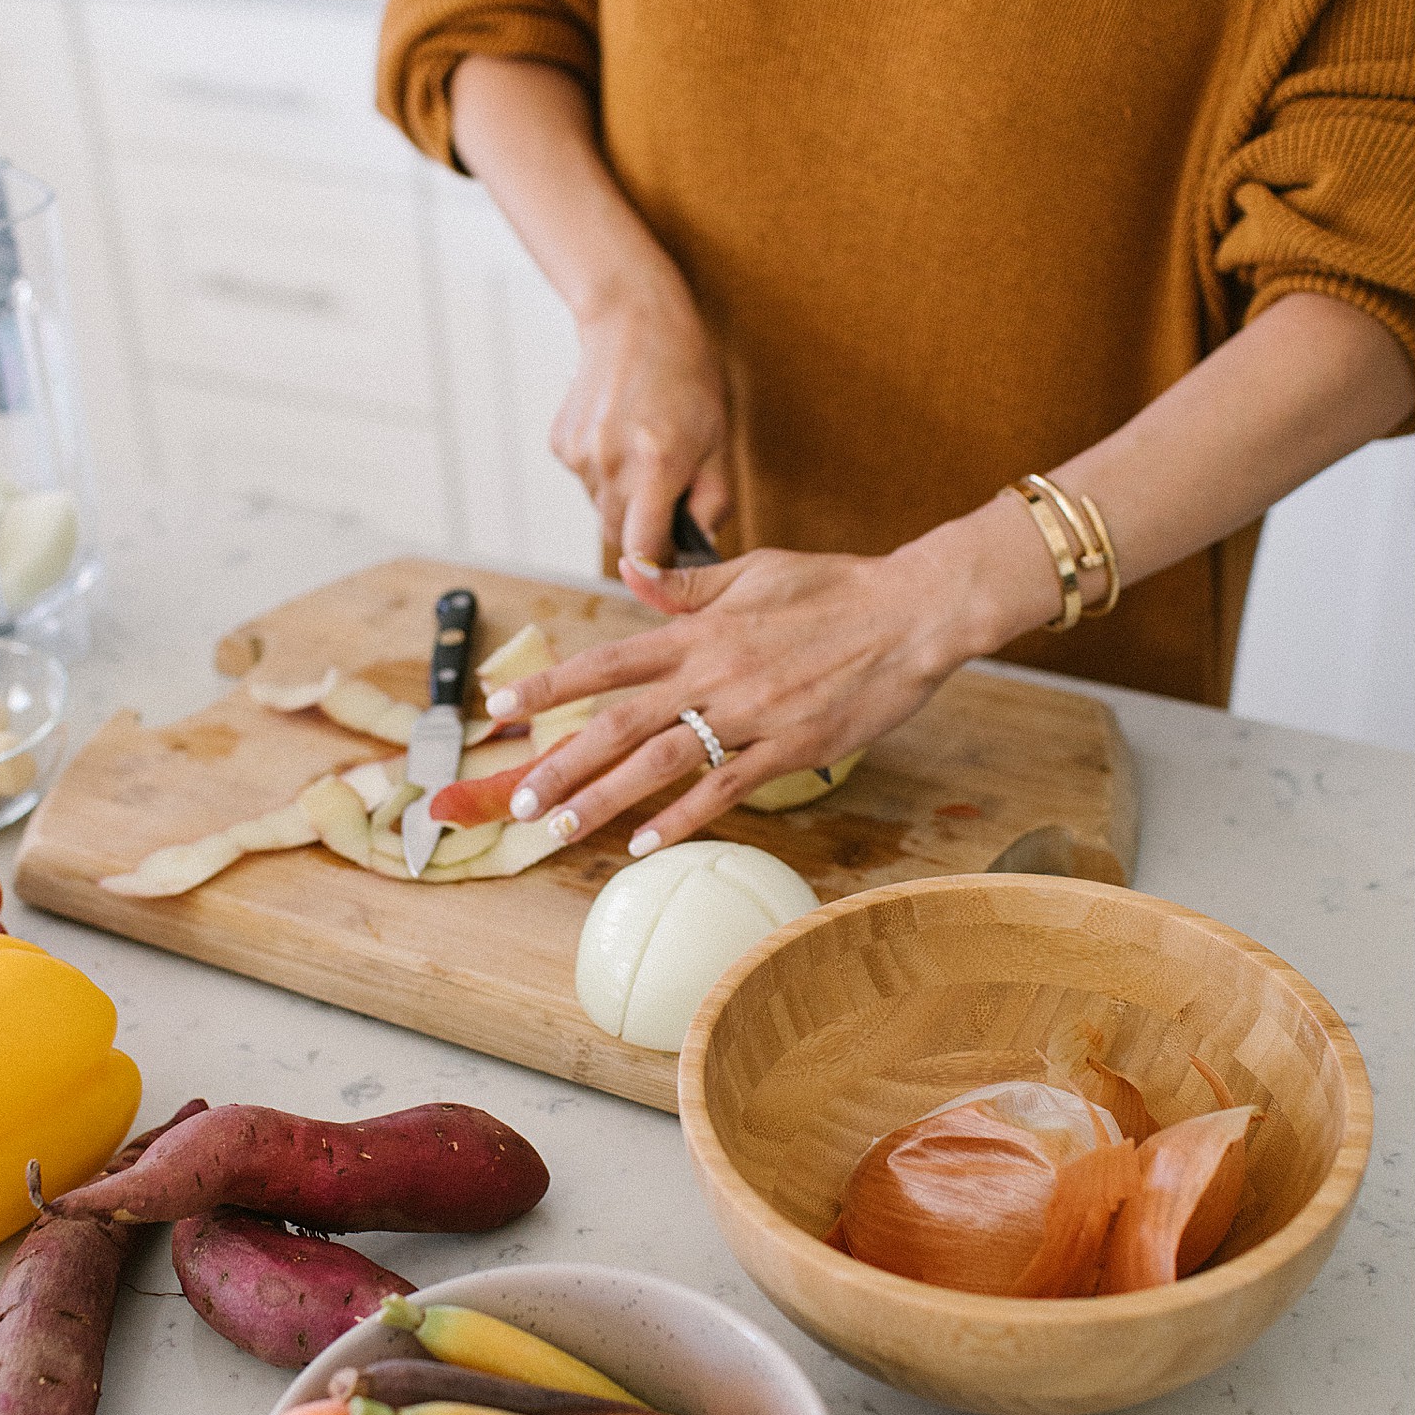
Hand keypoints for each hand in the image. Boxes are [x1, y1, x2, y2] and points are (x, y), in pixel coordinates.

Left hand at [484, 508, 1059, 853]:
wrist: (913, 612)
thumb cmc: (836, 587)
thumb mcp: (754, 570)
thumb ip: (687, 583)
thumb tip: (632, 573)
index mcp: (699, 631)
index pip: (606, 661)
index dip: (549, 686)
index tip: (501, 707)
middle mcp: (713, 674)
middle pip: (618, 723)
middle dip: (560, 763)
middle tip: (517, 800)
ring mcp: (750, 714)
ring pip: (659, 763)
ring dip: (602, 799)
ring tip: (558, 829)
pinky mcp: (789, 748)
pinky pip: (723, 789)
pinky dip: (680, 818)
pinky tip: (643, 844)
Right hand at [550, 272, 732, 563]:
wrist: (633, 320)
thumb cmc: (685, 374)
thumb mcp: (718, 438)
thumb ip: (713, 500)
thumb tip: (697, 543)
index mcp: (656, 465)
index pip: (644, 551)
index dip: (659, 562)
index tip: (671, 554)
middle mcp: (610, 464)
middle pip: (618, 536)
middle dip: (643, 529)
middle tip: (666, 494)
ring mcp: (579, 455)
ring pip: (600, 508)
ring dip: (622, 499)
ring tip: (642, 453)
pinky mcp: (561, 445)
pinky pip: (584, 482)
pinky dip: (602, 473)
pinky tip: (619, 436)